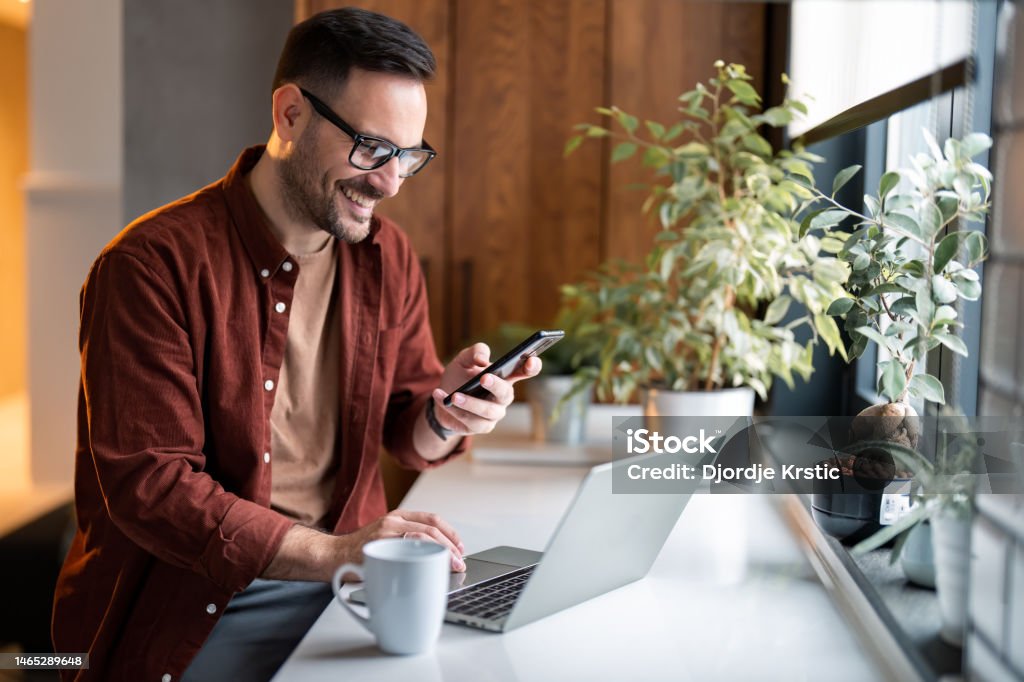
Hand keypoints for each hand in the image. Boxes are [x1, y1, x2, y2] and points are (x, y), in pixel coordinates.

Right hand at [341, 509, 465, 572]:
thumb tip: (438, 556)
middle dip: (450, 547)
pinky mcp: (378, 547)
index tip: (460, 547)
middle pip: (431, 529)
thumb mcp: (387, 538)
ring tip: (451, 566)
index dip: (450, 533)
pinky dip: (422, 559)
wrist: (333, 555)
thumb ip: (407, 541)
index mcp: (398, 516)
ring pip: (423, 538)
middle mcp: (393, 520)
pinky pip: (406, 550)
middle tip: (459, 562)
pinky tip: (430, 568)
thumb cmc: (361, 552)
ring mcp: (385, 532)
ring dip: (441, 553)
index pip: (432, 519)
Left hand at [432, 342, 541, 435]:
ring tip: (454, 395)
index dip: (532, 367)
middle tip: (484, 378)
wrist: (442, 398)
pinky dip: (453, 410)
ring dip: (470, 403)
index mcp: (505, 377)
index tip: (531, 360)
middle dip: (496, 386)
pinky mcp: (481, 427)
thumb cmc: (459, 376)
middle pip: (506, 394)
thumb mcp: (463, 359)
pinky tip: (441, 397)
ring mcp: (494, 414)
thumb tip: (483, 360)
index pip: (524, 371)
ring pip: (487, 412)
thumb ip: (475, 352)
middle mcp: (503, 397)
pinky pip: (470, 421)